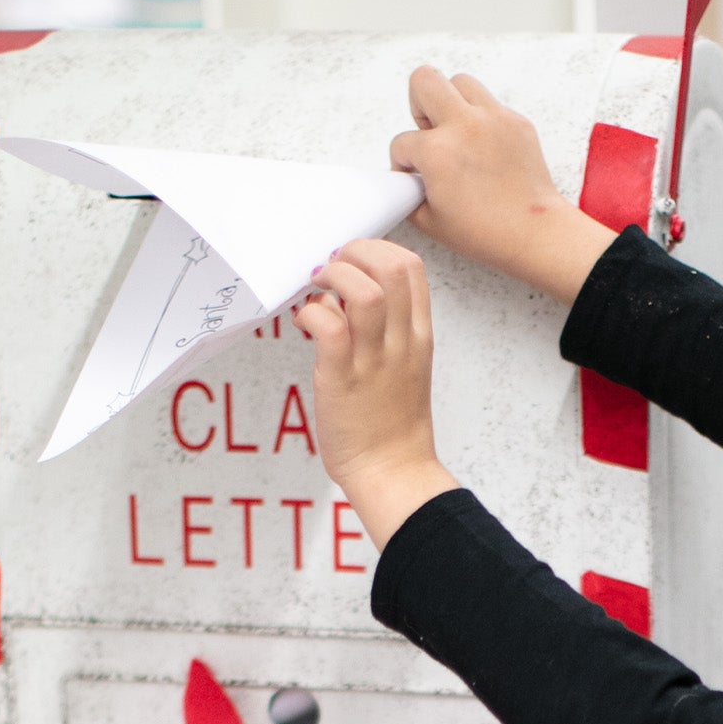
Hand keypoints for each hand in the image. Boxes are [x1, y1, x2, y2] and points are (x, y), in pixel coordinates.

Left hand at [294, 240, 457, 549]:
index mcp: (418, 336)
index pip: (411, 267)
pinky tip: (304, 324)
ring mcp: (373, 361)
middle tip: (329, 271)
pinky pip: (329, 327)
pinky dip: (311, 313)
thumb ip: (384, 329)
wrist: (392, 473)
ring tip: (317, 292)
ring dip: (333, 278)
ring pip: (363, 292)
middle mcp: (400, 342)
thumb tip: (344, 299)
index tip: (351, 263)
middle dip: (353, 253)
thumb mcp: (404, 367)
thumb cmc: (391, 425)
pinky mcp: (342, 379)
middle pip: (391, 266)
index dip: (376, 250)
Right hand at [391, 67, 615, 304]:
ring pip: (460, 82)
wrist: (534, 234)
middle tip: (430, 132)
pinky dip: (483, 120)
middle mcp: (464, 126)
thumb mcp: (430, 222)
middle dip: (419, 106)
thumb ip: (410, 195)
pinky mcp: (516, 122)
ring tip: (458, 134)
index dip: (403, 161)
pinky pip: (491, 104)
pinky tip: (485, 147)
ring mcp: (493, 119)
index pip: (402, 141)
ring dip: (452, 103)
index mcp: (438, 152)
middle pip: (424, 80)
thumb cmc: (487, 234)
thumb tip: (409, 180)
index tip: (414, 172)